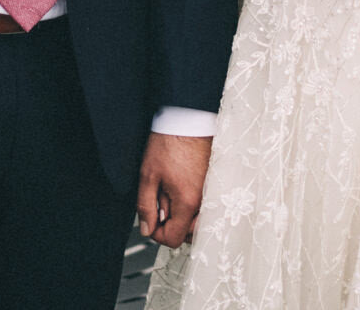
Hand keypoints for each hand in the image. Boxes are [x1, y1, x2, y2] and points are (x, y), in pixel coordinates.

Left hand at [135, 132, 211, 250]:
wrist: (188, 119)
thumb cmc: (169, 142)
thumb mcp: (148, 175)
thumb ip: (145, 206)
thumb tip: (147, 229)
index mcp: (187, 202)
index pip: (173, 239)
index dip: (157, 233)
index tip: (150, 218)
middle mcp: (204, 202)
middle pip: (188, 235)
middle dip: (171, 225)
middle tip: (160, 204)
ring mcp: (211, 194)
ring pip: (197, 223)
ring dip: (182, 217)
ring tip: (171, 194)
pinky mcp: (214, 185)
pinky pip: (204, 209)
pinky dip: (192, 207)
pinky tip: (182, 189)